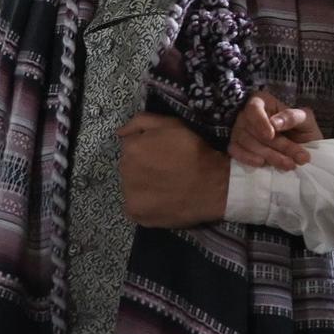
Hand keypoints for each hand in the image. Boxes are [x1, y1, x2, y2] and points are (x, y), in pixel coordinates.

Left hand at [117, 112, 229, 226]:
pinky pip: (134, 205)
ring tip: (166, 185)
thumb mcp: (173, 124)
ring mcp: (128, 194)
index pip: (130, 145)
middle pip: (129, 165)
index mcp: (131, 148)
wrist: (213, 186)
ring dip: (143, 184)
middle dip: (143, 165)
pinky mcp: (135, 212)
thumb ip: (142, 120)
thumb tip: (119, 132)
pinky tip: (162, 199)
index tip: (164, 153)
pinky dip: (145, 203)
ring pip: (131, 185)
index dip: (148, 147)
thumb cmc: (194, 152)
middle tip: (167, 169)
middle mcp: (124, 170)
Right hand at [228, 89, 320, 170]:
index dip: (260, 122)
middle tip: (297, 157)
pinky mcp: (236, 145)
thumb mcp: (305, 119)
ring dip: (268, 155)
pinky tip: (262, 163)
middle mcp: (246, 114)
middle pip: (253, 129)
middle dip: (277, 145)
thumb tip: (275, 123)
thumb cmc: (302, 128)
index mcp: (262, 101)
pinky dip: (248, 158)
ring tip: (288, 164)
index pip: (254, 108)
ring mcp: (239, 130)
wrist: (300, 146)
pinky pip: (235, 151)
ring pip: (246, 142)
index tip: (271, 136)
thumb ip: (293, 117)